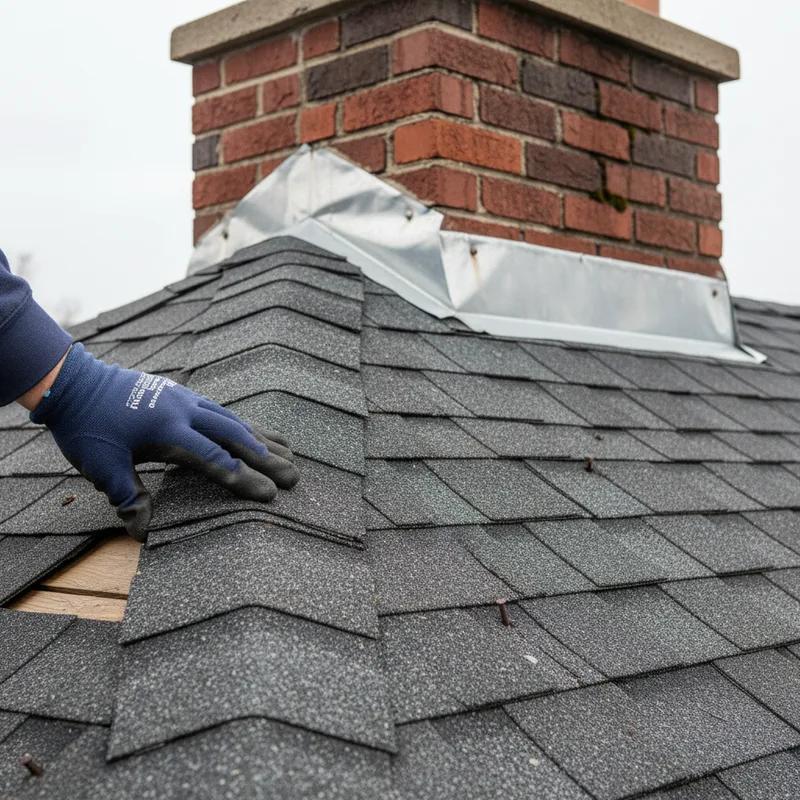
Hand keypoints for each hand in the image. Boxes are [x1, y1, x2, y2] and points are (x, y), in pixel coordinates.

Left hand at [30, 343, 298, 540]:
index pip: (215, 459)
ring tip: (289, 452)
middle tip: (295, 476)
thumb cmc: (86, 428)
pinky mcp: (183, 394)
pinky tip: (255, 431)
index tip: (270, 494)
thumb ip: (128, 496)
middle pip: (236, 436)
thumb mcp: (102, 466)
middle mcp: (185, 411)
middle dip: (268, 458)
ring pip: (233, 420)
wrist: (74, 382)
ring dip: (262, 437)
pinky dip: (243, 423)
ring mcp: (186, 399)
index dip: (244, 479)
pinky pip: (221, 410)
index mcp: (168, 430)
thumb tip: (144, 531)